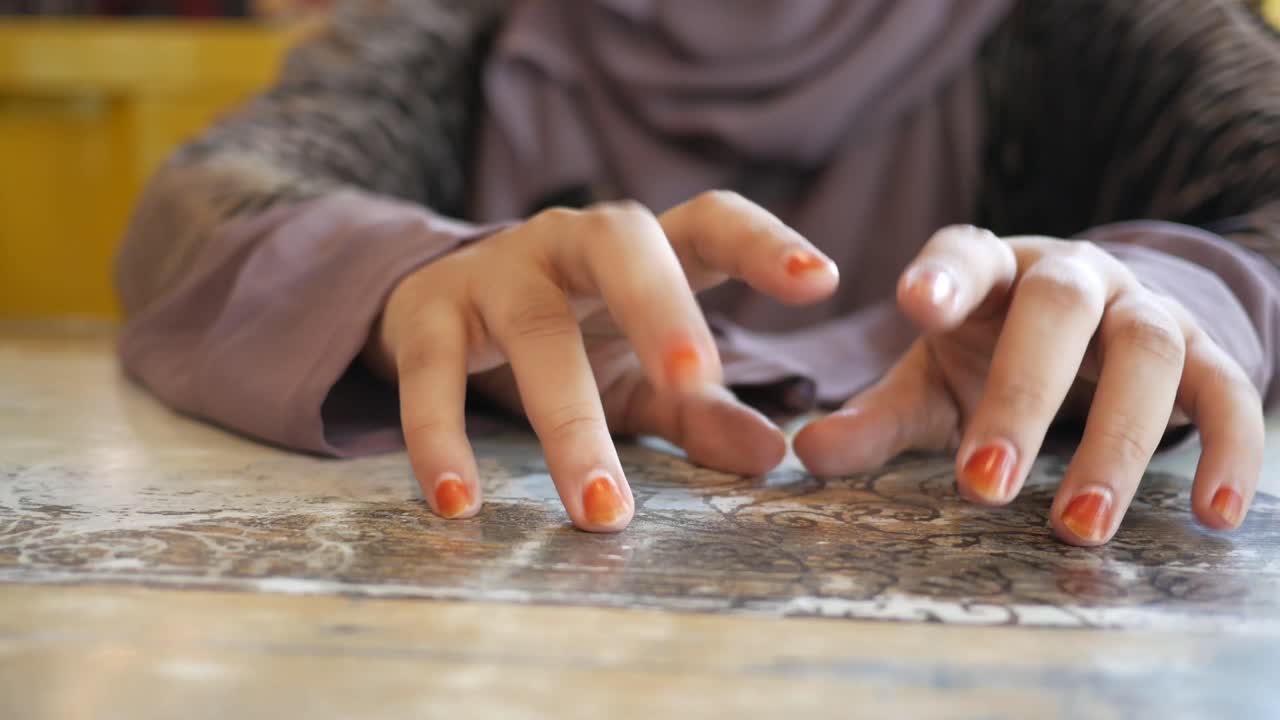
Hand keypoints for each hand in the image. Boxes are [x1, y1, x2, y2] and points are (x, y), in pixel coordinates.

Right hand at [367, 192, 838, 530]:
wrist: (432, 308)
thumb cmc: (566, 339)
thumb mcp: (639, 378)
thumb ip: (702, 412)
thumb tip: (773, 457)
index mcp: (642, 252)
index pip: (708, 222)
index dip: (763, 244)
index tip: (821, 281)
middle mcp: (570, 244)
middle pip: (621, 245)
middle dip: (659, 304)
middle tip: (695, 374)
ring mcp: (496, 271)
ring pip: (535, 328)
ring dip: (570, 422)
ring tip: (603, 509)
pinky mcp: (427, 312)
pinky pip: (432, 371)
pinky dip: (443, 436)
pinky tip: (459, 503)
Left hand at [795, 225, 1263, 545]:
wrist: (1099, 327)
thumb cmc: (993, 352)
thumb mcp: (932, 381)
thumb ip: (876, 417)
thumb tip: (806, 455)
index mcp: (991, 268)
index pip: (965, 252)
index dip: (943, 275)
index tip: (916, 306)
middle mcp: (1071, 276)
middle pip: (1058, 310)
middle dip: (1022, 397)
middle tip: (982, 487)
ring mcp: (1142, 306)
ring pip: (1148, 352)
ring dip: (1116, 442)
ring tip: (1078, 527)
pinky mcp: (1203, 348)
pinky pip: (1229, 389)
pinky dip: (1231, 446)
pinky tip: (1215, 514)